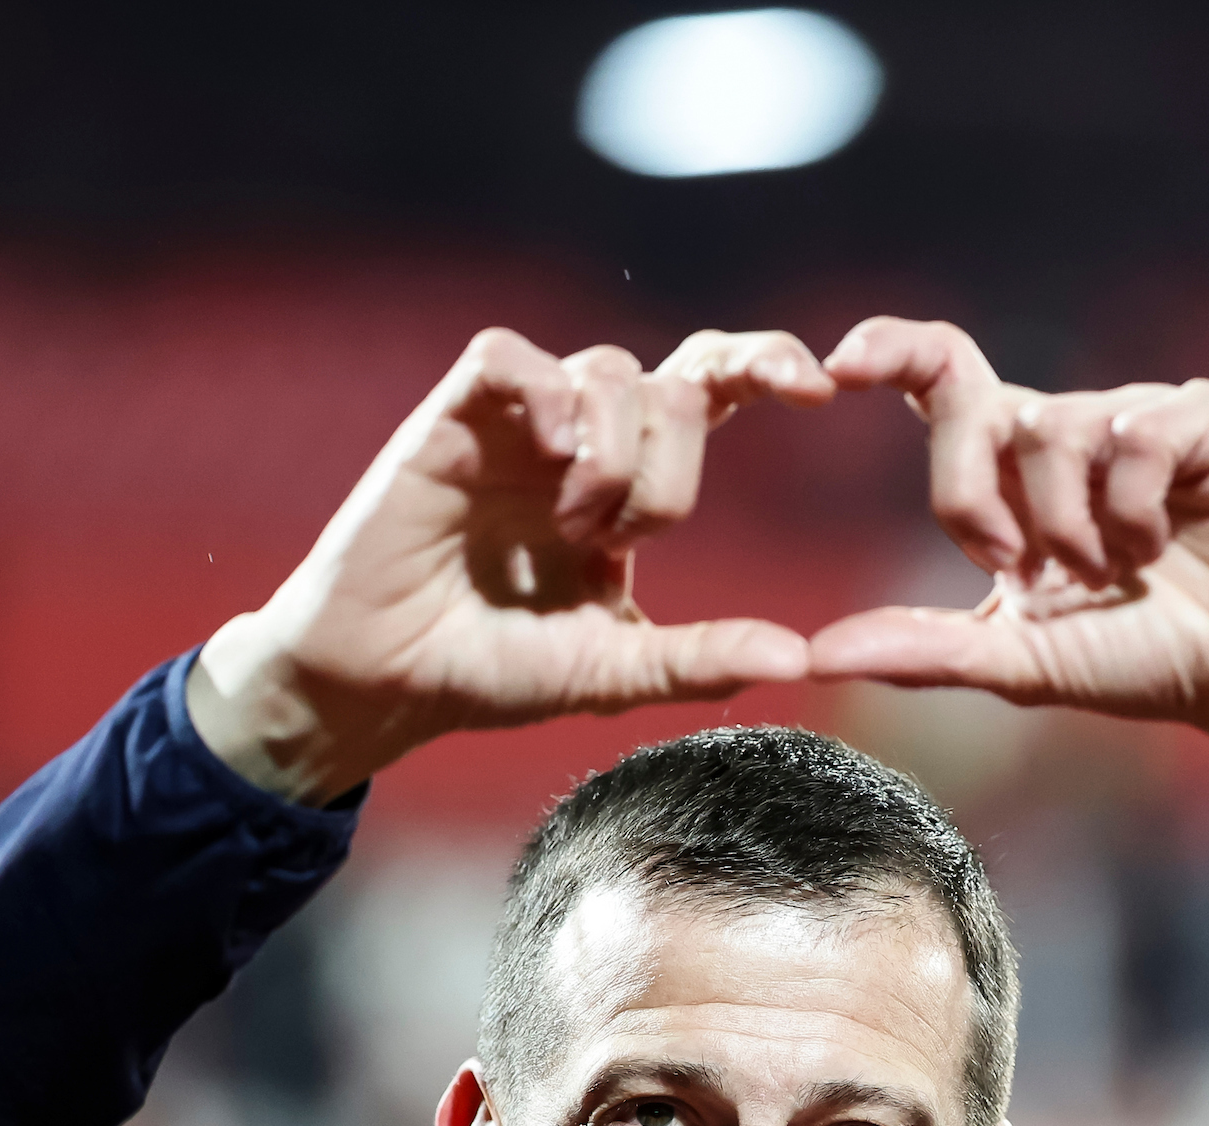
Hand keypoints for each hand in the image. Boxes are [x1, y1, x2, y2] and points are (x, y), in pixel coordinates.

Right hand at [190, 328, 832, 803]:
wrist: (386, 683)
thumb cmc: (493, 670)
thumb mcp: (612, 672)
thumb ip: (700, 660)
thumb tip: (799, 658)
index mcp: (629, 482)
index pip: (714, 391)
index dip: (767, 367)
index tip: (822, 392)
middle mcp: (582, 440)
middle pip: (679, 376)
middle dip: (686, 446)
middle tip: (645, 528)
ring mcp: (518, 425)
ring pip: (609, 371)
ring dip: (614, 458)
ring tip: (572, 531)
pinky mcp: (451, 419)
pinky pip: (510, 359)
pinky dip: (547, 398)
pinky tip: (551, 459)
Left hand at [808, 318, 1208, 807]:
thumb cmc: (1137, 656)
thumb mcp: (1017, 662)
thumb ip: (922, 650)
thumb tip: (818, 657)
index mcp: (1014, 473)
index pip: (939, 378)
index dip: (890, 351)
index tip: (838, 365)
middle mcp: (1067, 430)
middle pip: (976, 402)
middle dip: (966, 485)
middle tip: (1005, 564)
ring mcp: (1135, 417)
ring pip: (1054, 429)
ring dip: (1069, 526)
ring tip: (1112, 574)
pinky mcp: (1205, 416)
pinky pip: (1139, 435)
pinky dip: (1138, 509)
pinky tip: (1164, 545)